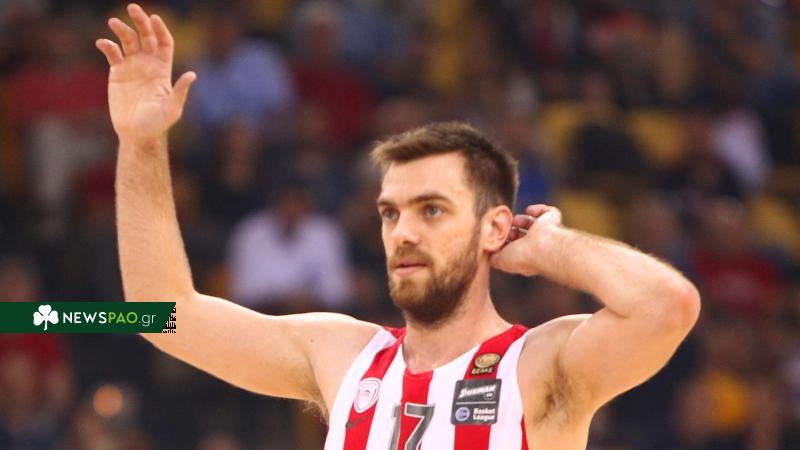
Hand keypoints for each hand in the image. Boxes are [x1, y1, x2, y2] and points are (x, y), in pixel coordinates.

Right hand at [95, 3, 195, 144]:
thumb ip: (180, 91)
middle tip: (133, 8)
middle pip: (146, 37)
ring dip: (121, 30)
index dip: (160, 30)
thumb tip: (192, 75)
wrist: (137, 134)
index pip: (164, 43)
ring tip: (114, 22)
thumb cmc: (158, 123)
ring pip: (127, 41)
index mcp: (163, 69)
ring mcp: (132, 67)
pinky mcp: (117, 73)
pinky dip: (107, 46)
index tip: (154, 18)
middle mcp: (148, 64)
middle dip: (141, 21)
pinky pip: (112, 54)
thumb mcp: (172, 108)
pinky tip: (103, 43)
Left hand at [490, 204, 562, 275]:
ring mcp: (546, 233)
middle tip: (503, 226)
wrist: (544, 247)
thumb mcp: (501, 260)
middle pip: (523, 235)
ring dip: (523, 220)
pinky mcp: (552, 219)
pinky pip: (547, 211)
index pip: (514, 248)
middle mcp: (537, 245)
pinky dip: (539, 209)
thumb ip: (494, 257)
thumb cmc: (524, 256)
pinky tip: (530, 210)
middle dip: (513, 230)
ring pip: (534, 223)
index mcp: (526, 256)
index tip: (496, 237)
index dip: (505, 242)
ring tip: (515, 219)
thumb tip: (488, 255)